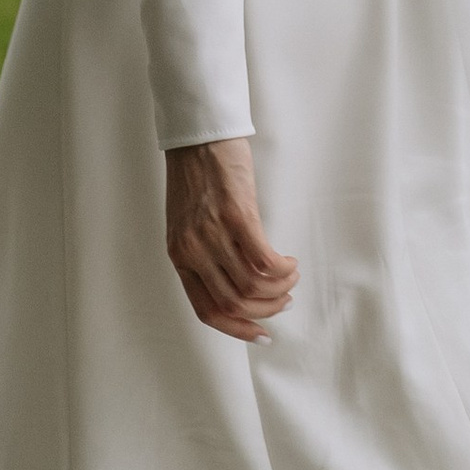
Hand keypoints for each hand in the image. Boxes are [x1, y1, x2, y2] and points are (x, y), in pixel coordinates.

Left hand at [166, 136, 297, 340]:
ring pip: (252, 284)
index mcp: (180, 256)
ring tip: (290, 276)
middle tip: (283, 299)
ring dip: (279, 287)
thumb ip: (205, 254)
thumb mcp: (189, 224)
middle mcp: (193, 250)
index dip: (237, 329)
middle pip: (234, 301)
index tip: (261, 334)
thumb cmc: (196, 177)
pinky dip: (282, 268)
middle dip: (265, 308)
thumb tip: (238, 283)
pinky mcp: (236, 214)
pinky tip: (290, 262)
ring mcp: (213, 233)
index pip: (207, 310)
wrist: (198, 136)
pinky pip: (264, 259)